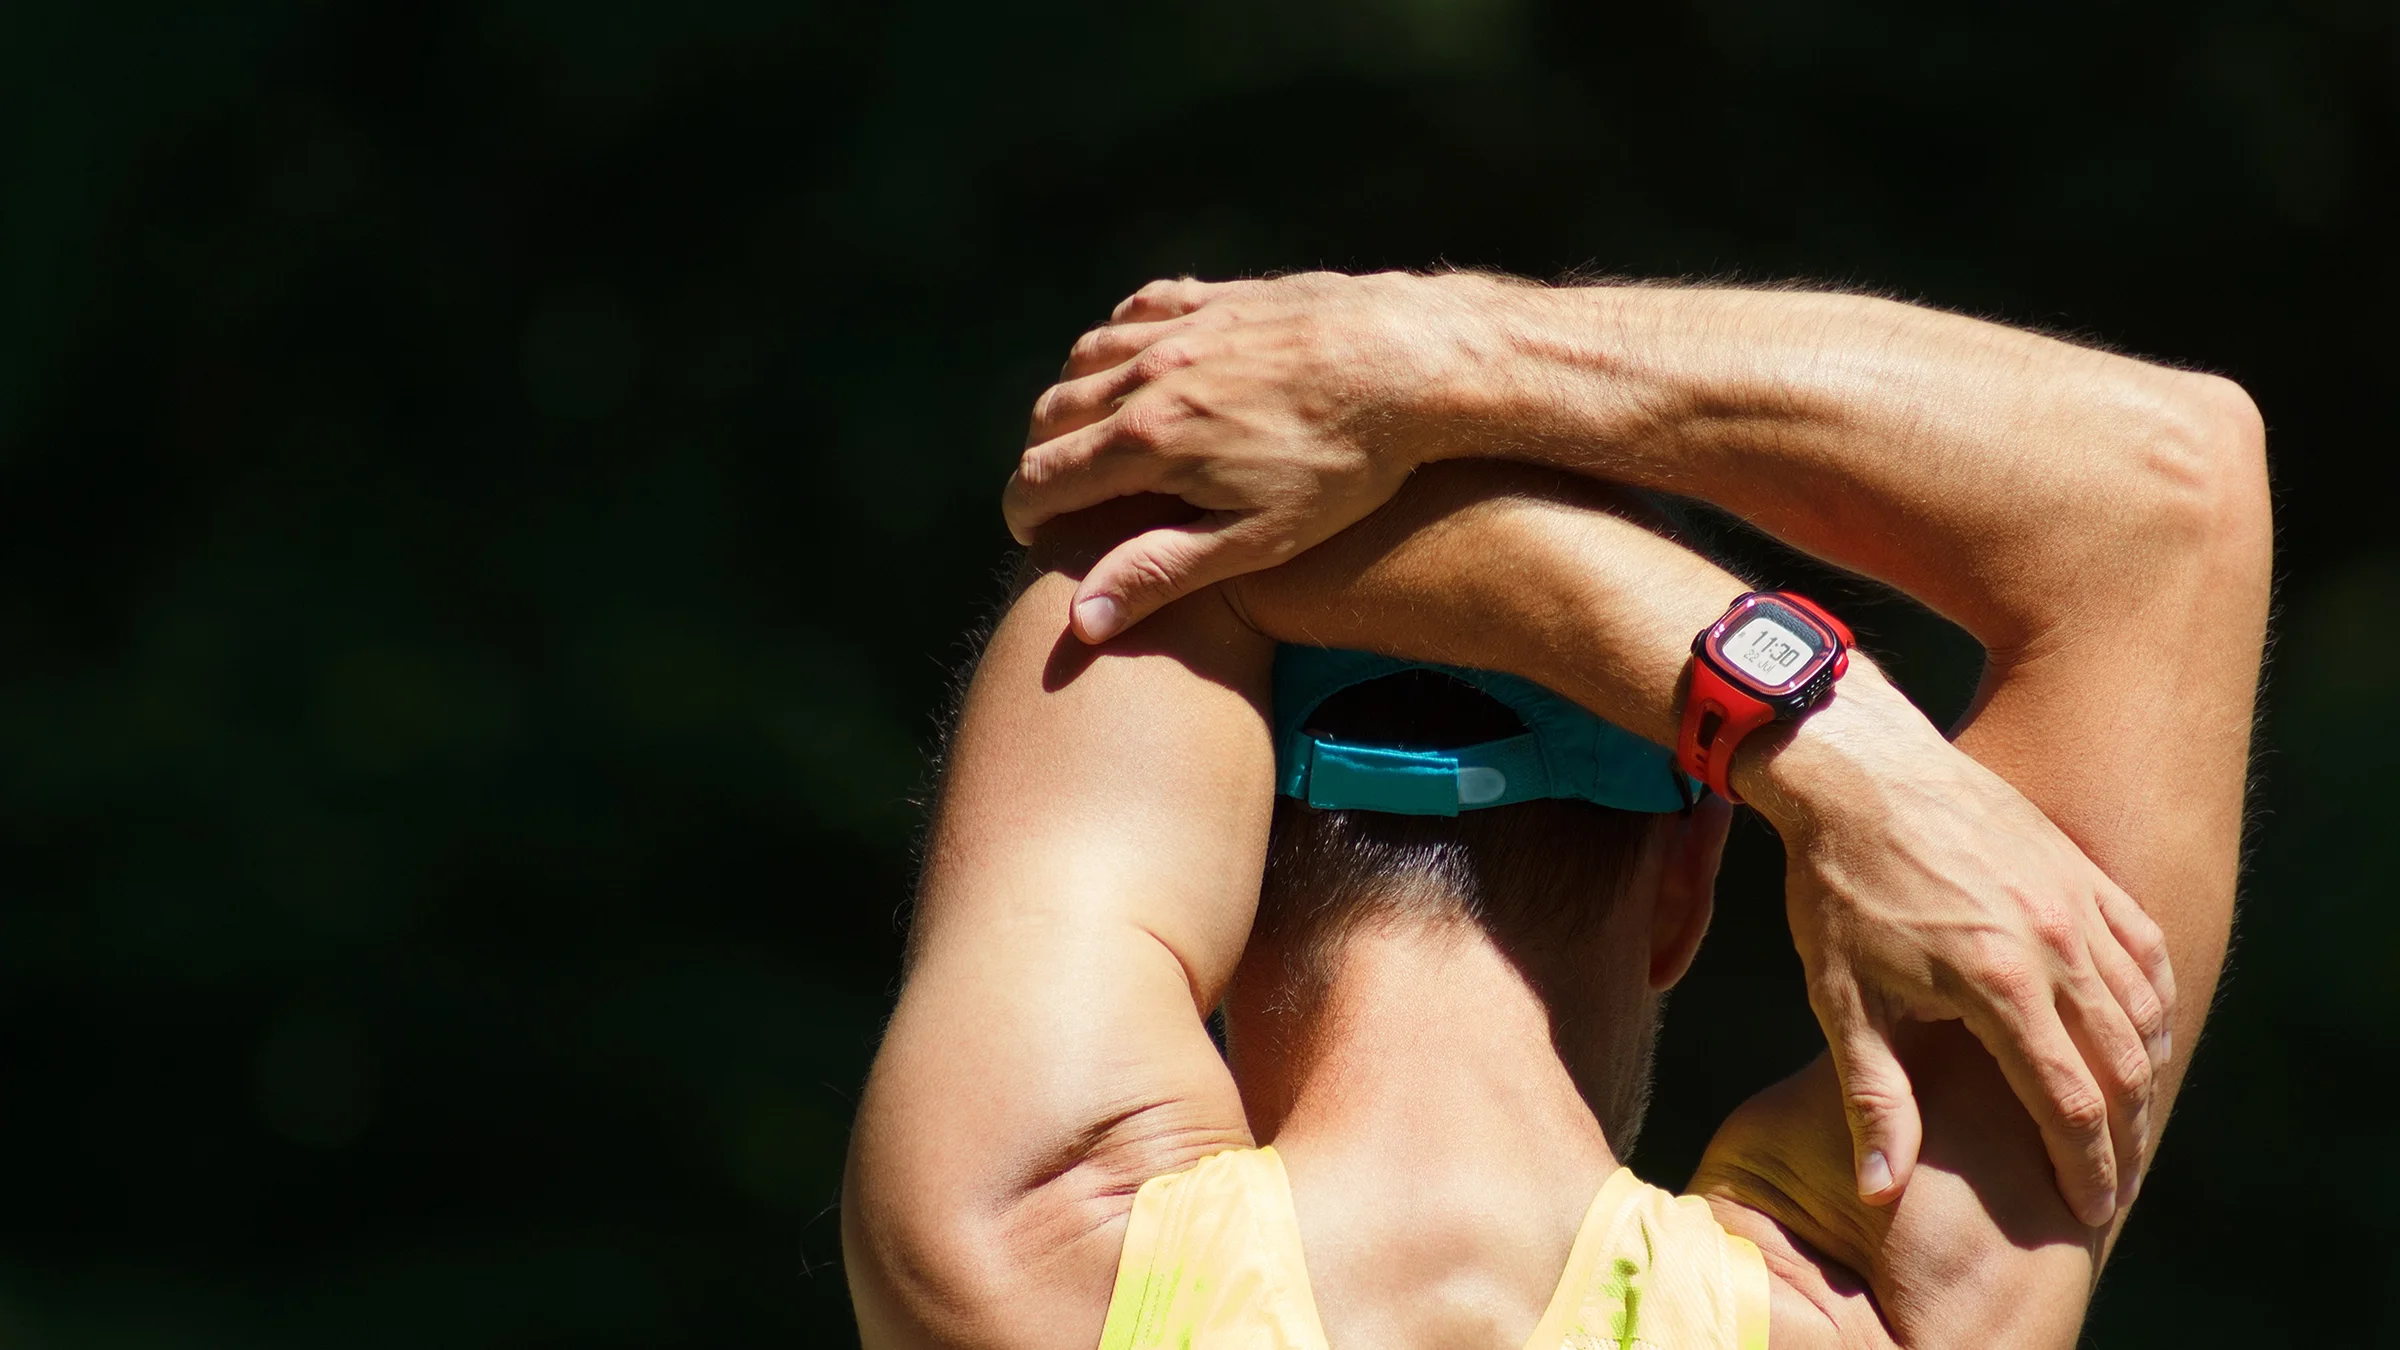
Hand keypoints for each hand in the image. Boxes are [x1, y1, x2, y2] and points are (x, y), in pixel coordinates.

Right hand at [1004, 271, 1489, 642]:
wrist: (1415, 362)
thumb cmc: (1345, 466)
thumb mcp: (1256, 542)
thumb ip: (1161, 573)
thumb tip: (1081, 620)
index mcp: (1147, 443)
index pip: (1041, 478)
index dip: (1024, 515)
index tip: (1033, 538)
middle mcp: (1148, 376)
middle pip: (1051, 416)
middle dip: (1041, 460)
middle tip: (1059, 497)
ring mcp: (1183, 329)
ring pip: (1085, 356)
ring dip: (1072, 398)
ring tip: (1091, 437)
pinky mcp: (1220, 298)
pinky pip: (1139, 310)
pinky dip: (1119, 338)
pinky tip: (1138, 362)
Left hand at [1741, 668, 2177, 1228]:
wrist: (1855, 770)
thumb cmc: (1837, 886)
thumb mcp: (1840, 998)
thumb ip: (1872, 1097)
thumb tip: (1880, 1188)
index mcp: (1998, 986)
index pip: (2069, 1104)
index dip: (2086, 1166)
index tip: (2091, 1210)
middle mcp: (2054, 943)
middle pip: (2124, 1063)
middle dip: (2126, 1134)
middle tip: (2117, 1179)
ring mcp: (2075, 899)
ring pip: (2144, 1006)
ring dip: (2145, 1069)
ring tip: (2127, 1117)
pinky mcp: (2079, 867)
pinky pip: (2143, 945)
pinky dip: (2152, 998)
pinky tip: (2138, 1029)